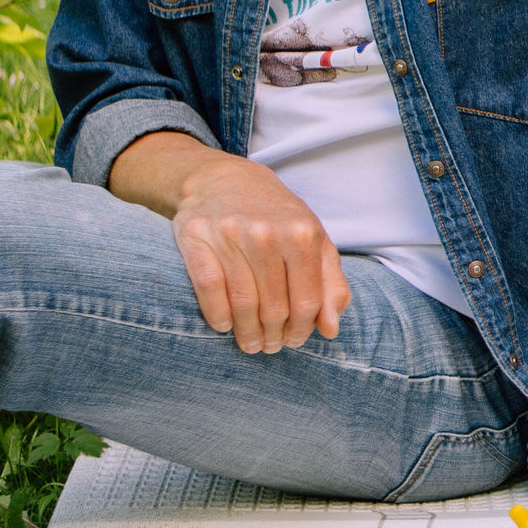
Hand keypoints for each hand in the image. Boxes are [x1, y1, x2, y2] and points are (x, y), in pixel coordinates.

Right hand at [169, 149, 348, 353]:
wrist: (224, 179)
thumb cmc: (277, 217)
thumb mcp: (315, 241)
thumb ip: (330, 284)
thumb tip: (331, 330)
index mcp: (303, 234)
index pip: (307, 301)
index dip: (302, 329)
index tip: (295, 342)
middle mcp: (266, 234)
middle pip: (274, 307)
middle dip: (274, 335)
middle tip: (270, 347)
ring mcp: (229, 235)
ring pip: (242, 303)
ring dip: (247, 333)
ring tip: (251, 344)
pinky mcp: (196, 238)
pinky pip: (209, 288)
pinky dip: (217, 315)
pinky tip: (224, 326)